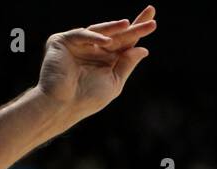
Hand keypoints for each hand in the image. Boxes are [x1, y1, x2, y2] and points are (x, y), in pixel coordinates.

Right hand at [36, 6, 155, 123]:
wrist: (63, 106)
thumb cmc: (87, 99)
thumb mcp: (114, 82)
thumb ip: (127, 64)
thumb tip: (143, 49)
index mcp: (106, 59)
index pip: (125, 42)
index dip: (138, 31)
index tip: (153, 22)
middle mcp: (94, 49)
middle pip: (117, 34)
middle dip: (133, 25)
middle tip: (150, 14)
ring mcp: (78, 44)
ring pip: (100, 31)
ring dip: (115, 27)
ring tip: (129, 25)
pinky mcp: (62, 41)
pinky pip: (82, 35)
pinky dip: (95, 38)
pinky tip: (107, 42)